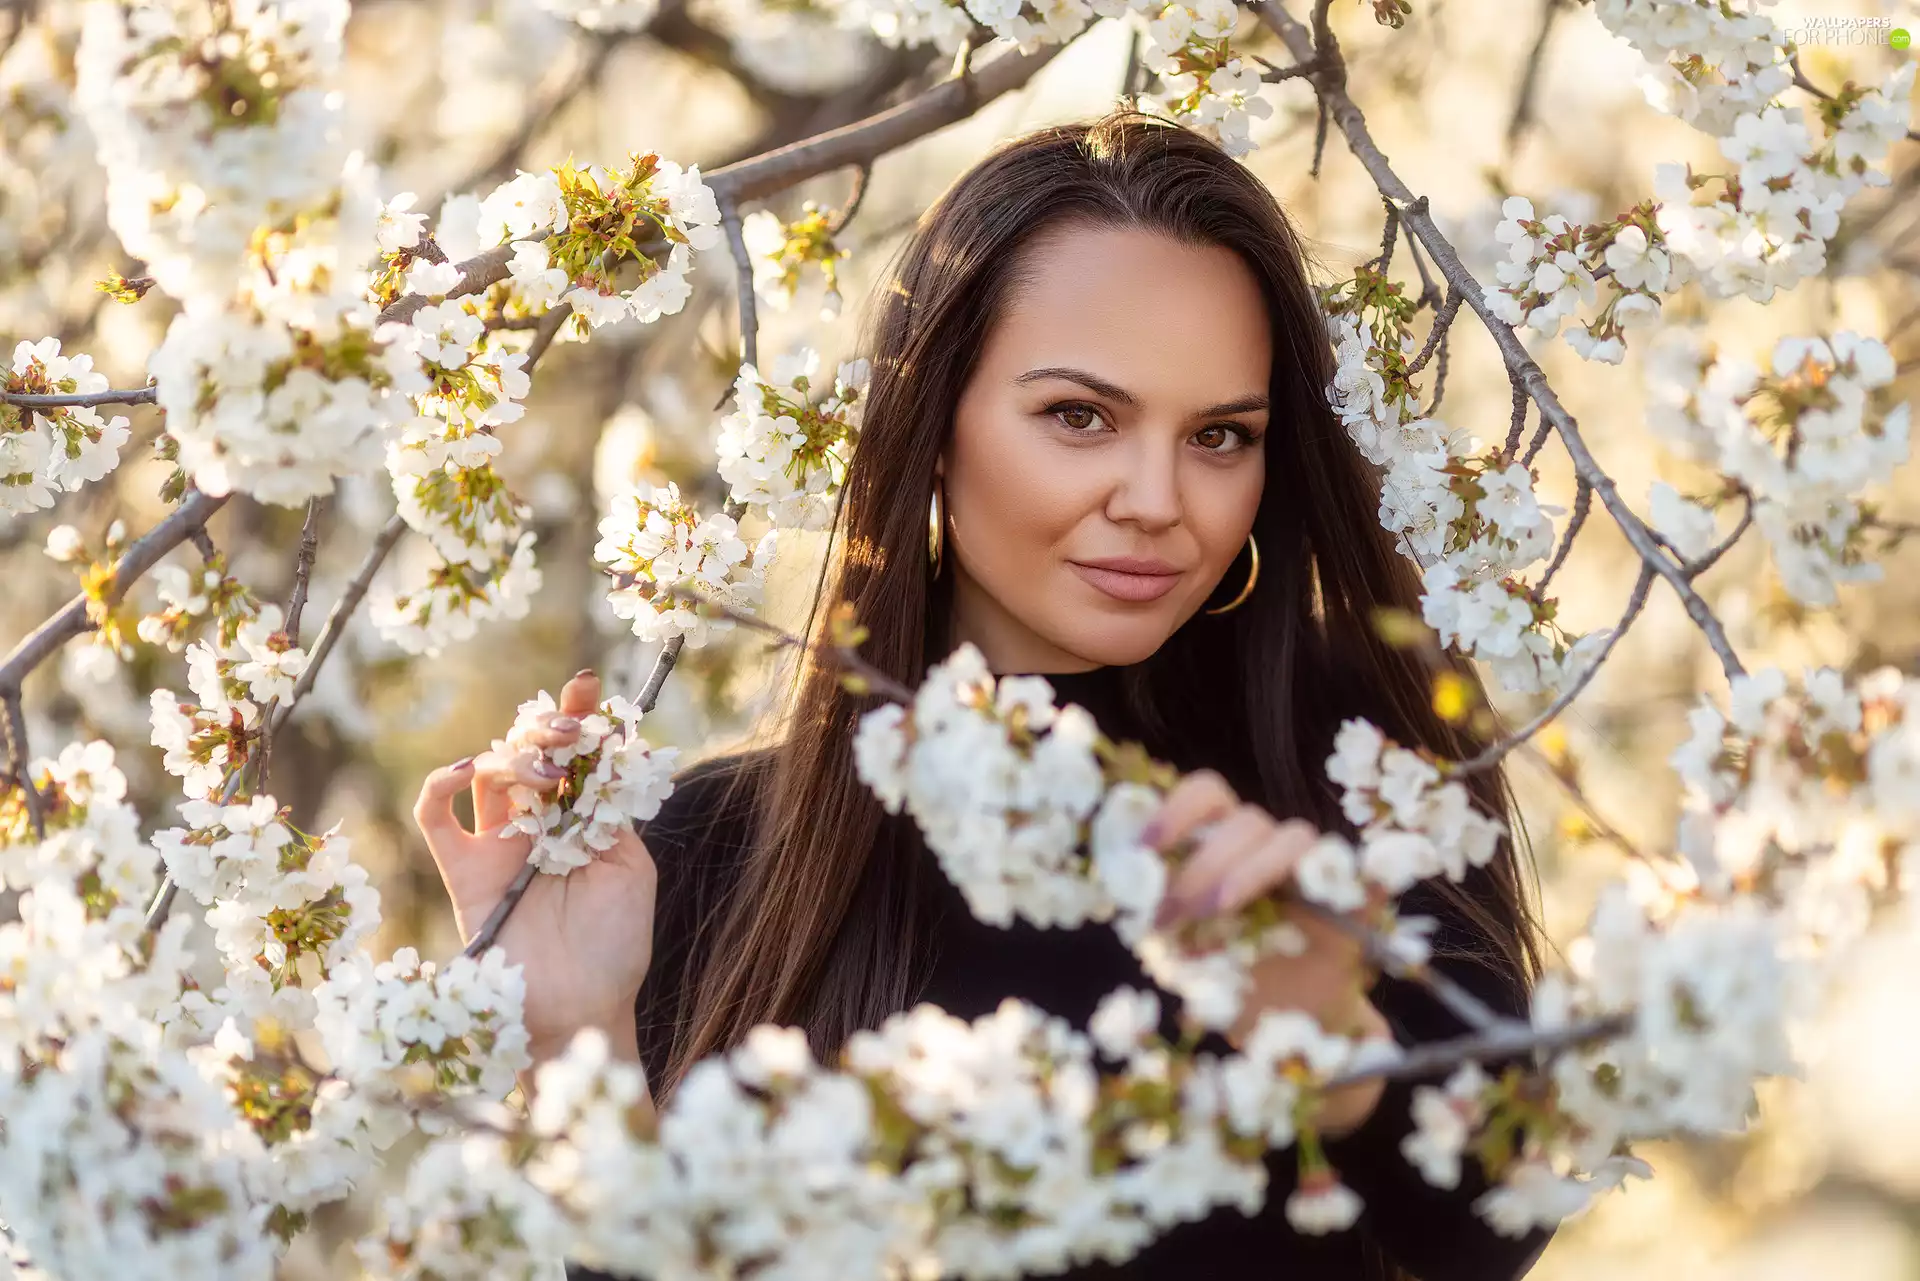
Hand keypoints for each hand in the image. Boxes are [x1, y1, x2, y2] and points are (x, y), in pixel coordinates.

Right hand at [412, 670, 655, 1065]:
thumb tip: (602, 759)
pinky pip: (436, 818)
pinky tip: (465, 772)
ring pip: (486, 772)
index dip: (577, 717)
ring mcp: (497, 846)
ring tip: (545, 773)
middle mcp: (537, 827)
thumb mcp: (629, 871)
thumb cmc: (614, 947)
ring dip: (513, 756)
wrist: (580, 1011)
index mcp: (580, 822)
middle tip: (568, 727)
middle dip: (546, 727)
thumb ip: (612, 816)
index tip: (586, 685)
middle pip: (528, 753)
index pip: (574, 756)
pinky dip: (440, 785)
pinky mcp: (464, 872)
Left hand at [1145, 769, 1390, 1136]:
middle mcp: (1271, 848)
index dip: (1177, 809)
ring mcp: (1316, 871)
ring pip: (1292, 836)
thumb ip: (1158, 915)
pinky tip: (1329, 893)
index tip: (1144, 846)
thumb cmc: (1229, 979)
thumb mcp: (1180, 951)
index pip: (1208, 796)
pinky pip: (1369, 873)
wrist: (1284, 1034)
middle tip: (1172, 911)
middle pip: (1246, 819)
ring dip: (1248, 869)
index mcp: (1227, 845)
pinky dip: (1361, 871)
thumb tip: (1125, 891)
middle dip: (1202, 861)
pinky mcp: (1357, 902)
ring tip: (1216, 910)